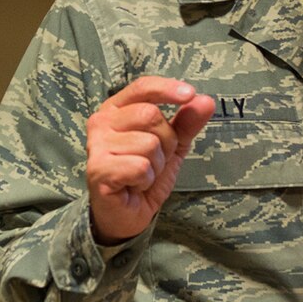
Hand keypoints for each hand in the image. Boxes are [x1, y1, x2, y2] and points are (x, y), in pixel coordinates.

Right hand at [84, 77, 213, 243]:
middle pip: (151, 115)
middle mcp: (101, 122)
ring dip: (156, 165)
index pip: (143, 88)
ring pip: (149, 143)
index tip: (190, 94)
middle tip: (156, 160)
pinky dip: (146, 180)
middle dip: (166, 142)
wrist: (126, 213)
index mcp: (116, 109)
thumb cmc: (143, 174)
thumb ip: (186, 123)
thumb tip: (206, 101)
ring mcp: (96, 146)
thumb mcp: (171, 145)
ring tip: (143, 175)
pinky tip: (135, 185)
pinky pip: (140, 166)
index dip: (167, 88)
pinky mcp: (98, 170)